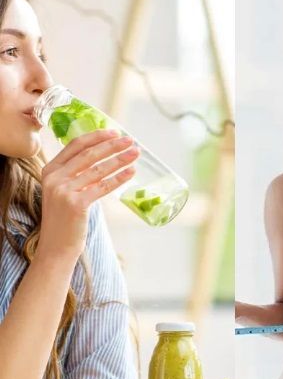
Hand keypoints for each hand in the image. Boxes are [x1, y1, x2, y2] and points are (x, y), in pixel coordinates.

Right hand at [37, 129, 137, 259]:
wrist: (56, 246)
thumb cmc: (66, 218)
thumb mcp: (64, 191)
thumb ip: (76, 174)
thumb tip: (103, 157)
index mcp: (50, 170)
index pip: (75, 145)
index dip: (96, 136)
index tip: (114, 132)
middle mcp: (54, 177)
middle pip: (89, 154)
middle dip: (112, 145)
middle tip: (131, 140)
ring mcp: (64, 190)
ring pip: (98, 169)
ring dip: (120, 159)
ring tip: (136, 153)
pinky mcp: (76, 204)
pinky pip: (103, 186)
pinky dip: (119, 177)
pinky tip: (131, 172)